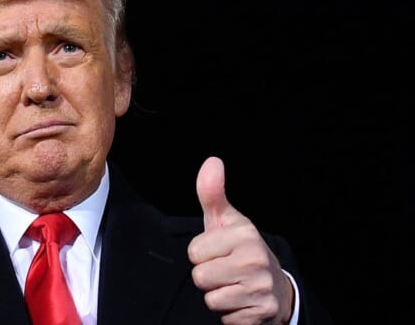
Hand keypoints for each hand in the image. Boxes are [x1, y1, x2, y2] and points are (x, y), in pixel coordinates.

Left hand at [188, 157, 293, 324]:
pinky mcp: (261, 313)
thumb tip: (212, 161)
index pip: (194, 252)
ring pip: (211, 299)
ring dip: (218, 296)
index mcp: (244, 235)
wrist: (276, 288)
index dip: (201, 254)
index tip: (218, 252)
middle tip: (225, 271)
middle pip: (200, 277)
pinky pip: (225, 318)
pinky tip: (241, 302)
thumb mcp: (226, 221)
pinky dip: (230, 314)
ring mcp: (261, 288)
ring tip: (233, 286)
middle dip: (208, 277)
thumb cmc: (241, 250)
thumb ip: (212, 194)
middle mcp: (256, 260)